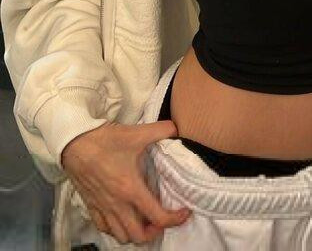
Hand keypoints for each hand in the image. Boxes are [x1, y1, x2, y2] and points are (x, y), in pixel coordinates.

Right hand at [61, 118, 191, 244]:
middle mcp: (117, 205)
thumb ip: (161, 130)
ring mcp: (103, 208)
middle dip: (155, 232)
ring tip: (144, 220)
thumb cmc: (104, 141)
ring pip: (121, 236)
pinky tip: (123, 218)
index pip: (158, 216)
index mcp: (131, 189)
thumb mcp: (136, 133)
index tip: (184, 212)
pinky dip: (116, 229)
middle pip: (139, 236)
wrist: (73, 143)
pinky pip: (105, 229)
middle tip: (162, 218)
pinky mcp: (91, 206)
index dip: (175, 219)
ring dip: (135, 234)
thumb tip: (177, 128)